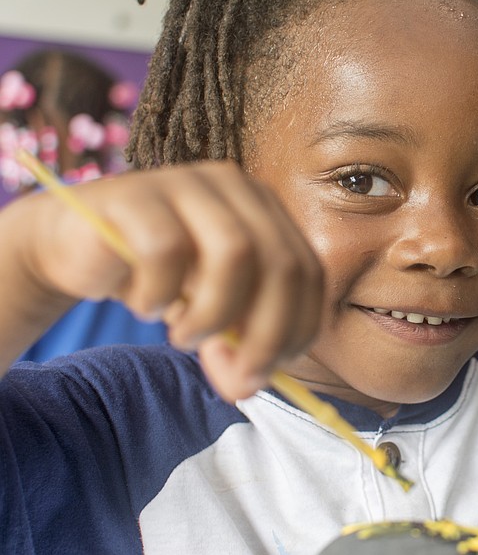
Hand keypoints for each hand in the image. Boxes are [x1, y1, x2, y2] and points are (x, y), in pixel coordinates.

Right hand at [21, 160, 322, 400]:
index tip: (270, 371)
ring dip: (215, 314)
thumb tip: (247, 386)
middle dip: (266, 332)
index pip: (309, 270)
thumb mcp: (209, 316)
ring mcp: (187, 183)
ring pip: (235, 252)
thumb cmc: (158, 278)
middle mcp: (236, 188)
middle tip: (234, 375)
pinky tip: (147, 306)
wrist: (76, 245)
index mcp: (267, 212)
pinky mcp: (135, 194)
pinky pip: (166, 250)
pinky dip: (159, 294)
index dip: (299, 327)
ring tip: (184, 336)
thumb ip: (236, 347)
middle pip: (282, 262)